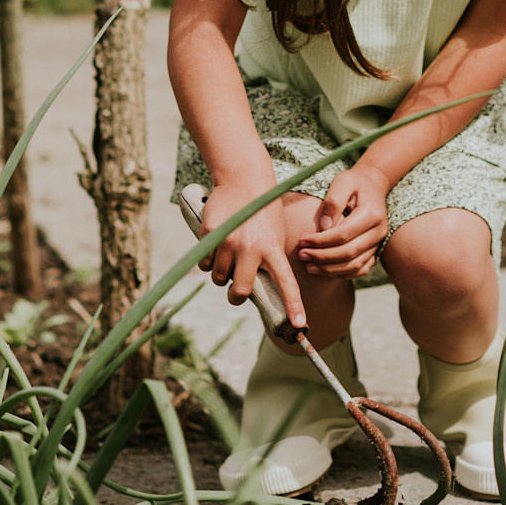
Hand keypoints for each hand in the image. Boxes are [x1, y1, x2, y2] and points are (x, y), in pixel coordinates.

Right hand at [199, 179, 306, 329]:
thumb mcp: (274, 234)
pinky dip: (209, 261)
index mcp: (273, 248)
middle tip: (237, 290)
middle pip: (241, 291)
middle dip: (237, 295)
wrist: (244, 178)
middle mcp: (251, 248)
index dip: (293, 305)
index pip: (286, 282)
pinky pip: (205, 263)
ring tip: (229, 254)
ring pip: (219, 278)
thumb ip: (268, 260)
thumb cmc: (262, 210)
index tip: (300, 325)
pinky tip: (217, 244)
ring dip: (222, 274)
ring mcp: (229, 242)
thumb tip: (258, 286)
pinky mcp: (210, 235)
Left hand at [296, 164, 389, 280]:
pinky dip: (342, 274)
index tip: (301, 241)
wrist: (373, 186)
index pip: (343, 234)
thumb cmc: (355, 182)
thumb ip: (332, 202)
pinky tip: (324, 270)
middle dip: (322, 257)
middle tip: (302, 255)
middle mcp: (379, 232)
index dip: (321, 241)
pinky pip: (360, 270)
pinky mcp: (375, 252)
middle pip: (349, 253)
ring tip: (309, 266)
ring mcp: (378, 244)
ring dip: (330, 270)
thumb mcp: (343, 181)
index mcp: (372, 214)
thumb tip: (323, 228)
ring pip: (354, 266)